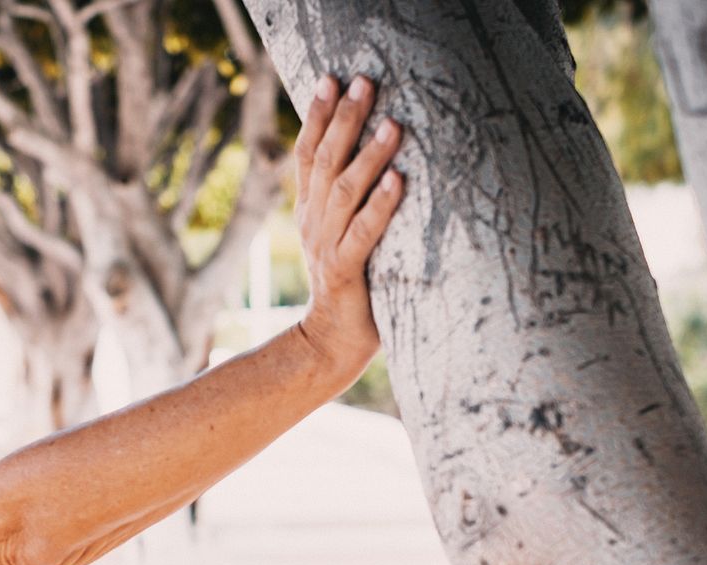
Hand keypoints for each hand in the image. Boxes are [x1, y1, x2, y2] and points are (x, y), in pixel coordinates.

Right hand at [293, 75, 404, 375]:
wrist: (329, 343)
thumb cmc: (350, 286)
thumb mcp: (342, 237)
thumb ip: (349, 203)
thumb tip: (379, 159)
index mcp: (310, 213)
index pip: (307, 155)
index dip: (317, 116)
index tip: (331, 79)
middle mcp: (314, 224)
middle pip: (324, 163)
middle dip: (343, 120)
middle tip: (364, 83)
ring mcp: (327, 247)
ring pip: (343, 192)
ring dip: (368, 155)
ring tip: (391, 123)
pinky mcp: (345, 273)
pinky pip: (363, 234)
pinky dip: (381, 205)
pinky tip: (398, 180)